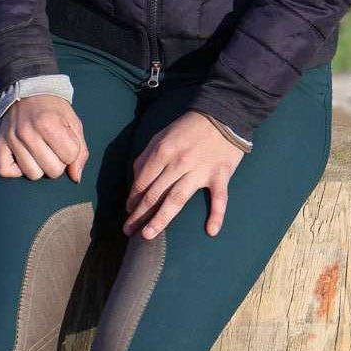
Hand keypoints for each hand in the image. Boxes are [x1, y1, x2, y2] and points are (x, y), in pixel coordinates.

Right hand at [0, 94, 88, 181]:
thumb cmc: (54, 109)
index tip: (66, 140)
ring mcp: (11, 139)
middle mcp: (27, 132)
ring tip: (39, 152)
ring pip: (32, 174)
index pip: (70, 156)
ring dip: (39, 167)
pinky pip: (5, 171)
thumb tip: (76, 178)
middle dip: (58, 162)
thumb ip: (80, 151)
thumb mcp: (74, 123)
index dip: (71, 151)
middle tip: (53, 148)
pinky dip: (16, 170)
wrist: (28, 89)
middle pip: (52, 171)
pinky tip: (23, 157)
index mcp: (48, 124)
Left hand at [123, 110, 244, 239]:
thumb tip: (136, 180)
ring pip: (177, 199)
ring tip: (148, 235)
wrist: (222, 115)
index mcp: (162, 152)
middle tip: (129, 231)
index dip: (133, 198)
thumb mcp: (160, 136)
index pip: (142, 181)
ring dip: (161, 219)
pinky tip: (211, 231)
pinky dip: (217, 215)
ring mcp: (200, 171)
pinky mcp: (220, 176)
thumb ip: (146, 157)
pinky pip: (219, 199)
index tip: (128, 211)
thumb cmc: (187, 128)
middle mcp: (178, 163)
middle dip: (139, 214)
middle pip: (155, 194)